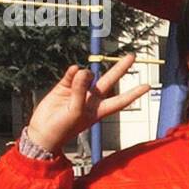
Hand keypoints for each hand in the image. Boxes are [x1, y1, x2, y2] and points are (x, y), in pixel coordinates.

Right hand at [26, 53, 149, 154]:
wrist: (41, 132)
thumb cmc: (62, 129)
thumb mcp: (75, 112)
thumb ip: (80, 91)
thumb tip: (84, 71)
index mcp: (99, 110)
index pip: (121, 100)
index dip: (134, 93)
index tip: (147, 86)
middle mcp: (91, 99)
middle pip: (109, 81)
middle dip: (120, 69)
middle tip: (131, 57)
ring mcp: (78, 92)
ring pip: (88, 75)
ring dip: (85, 74)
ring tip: (79, 76)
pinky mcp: (64, 87)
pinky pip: (71, 75)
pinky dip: (72, 72)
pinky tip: (73, 71)